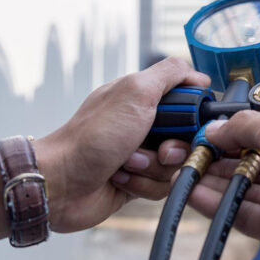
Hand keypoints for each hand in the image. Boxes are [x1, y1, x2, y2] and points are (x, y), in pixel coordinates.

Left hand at [0, 57, 209, 241]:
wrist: (61, 183)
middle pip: (188, 136)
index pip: (188, 101)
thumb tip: (198, 74)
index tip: (188, 123)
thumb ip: (169, 74)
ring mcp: (141, 153)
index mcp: (143, 98)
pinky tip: (120, 179)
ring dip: (153, 167)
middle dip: (174, 147)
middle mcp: (144, 124)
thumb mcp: (135, 92)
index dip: (194, 115)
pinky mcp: (138, 180)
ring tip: (126, 164)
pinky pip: (162, 185)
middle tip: (159, 149)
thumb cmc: (92, 137)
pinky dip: (143, 184)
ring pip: (176, 164)